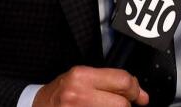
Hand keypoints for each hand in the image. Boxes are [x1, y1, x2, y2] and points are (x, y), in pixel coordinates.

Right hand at [34, 66, 148, 105]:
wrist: (38, 106)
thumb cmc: (60, 92)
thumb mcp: (83, 79)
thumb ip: (112, 82)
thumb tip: (142, 96)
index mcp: (81, 76)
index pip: (123, 81)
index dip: (135, 90)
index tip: (137, 95)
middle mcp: (78, 94)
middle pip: (121, 104)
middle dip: (124, 105)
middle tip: (116, 103)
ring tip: (103, 106)